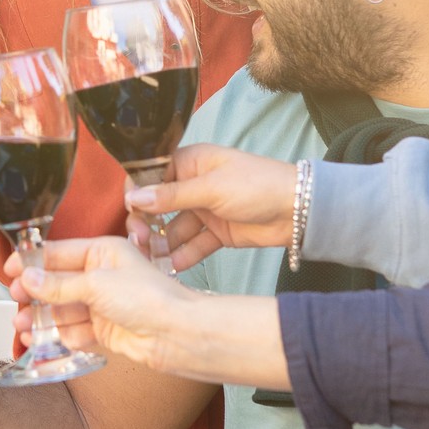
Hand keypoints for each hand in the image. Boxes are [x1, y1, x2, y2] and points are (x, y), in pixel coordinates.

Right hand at [2, 238, 290, 389]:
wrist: (177, 335)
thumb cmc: (148, 298)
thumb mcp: (97, 284)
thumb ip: (60, 284)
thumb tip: (28, 279)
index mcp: (103, 252)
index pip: (60, 253)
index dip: (33, 261)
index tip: (9, 269)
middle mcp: (102, 275)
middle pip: (58, 282)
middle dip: (35, 292)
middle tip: (15, 300)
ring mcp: (104, 303)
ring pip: (63, 308)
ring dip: (42, 316)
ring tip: (22, 325)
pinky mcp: (106, 329)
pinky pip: (74, 329)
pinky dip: (57, 334)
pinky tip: (39, 339)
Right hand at [123, 144, 296, 270]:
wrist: (299, 210)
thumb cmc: (257, 185)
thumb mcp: (211, 187)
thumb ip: (172, 196)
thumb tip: (133, 198)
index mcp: (191, 162)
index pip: (152, 175)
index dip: (138, 193)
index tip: (130, 212)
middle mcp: (193, 185)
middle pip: (158, 205)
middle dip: (146, 223)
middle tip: (140, 241)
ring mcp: (205, 210)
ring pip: (174, 228)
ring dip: (162, 243)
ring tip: (151, 260)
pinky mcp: (217, 233)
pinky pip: (194, 245)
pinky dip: (183, 255)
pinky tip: (172, 266)